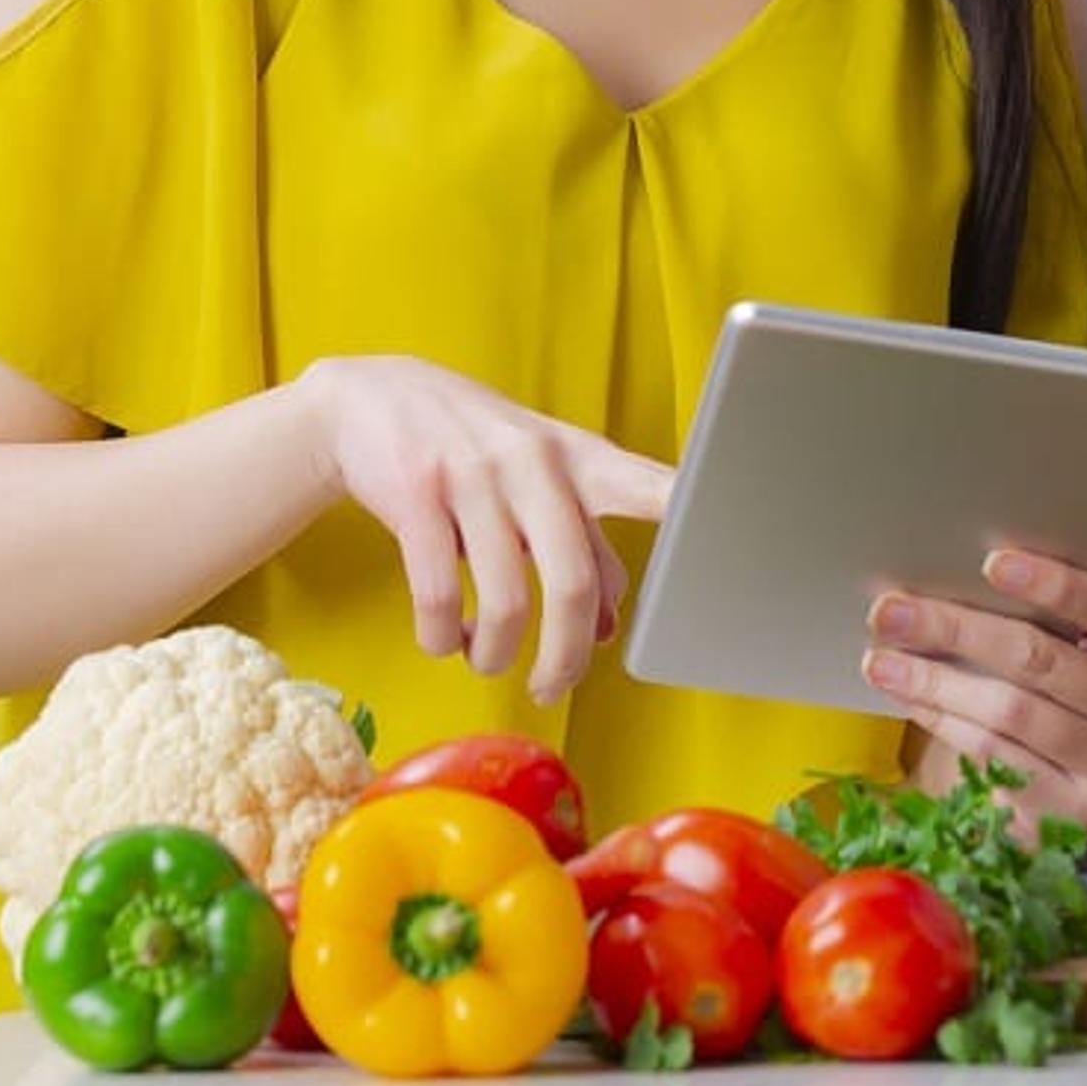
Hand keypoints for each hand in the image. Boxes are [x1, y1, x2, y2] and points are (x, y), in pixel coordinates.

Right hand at [291, 355, 672, 706]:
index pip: (646, 484)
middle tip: (554, 686)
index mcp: (576, 457)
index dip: (687, 514)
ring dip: (496, 653)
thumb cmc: (472, 446)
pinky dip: (442, 637)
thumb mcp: (537, 474)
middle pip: (573, 582)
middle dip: (567, 655)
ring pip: (505, 602)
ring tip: (489, 659)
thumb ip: (580, 541)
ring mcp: (472, 477)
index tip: (718, 548)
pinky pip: (439, 597)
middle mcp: (532, 463)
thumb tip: (607, 628)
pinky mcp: (415, 496)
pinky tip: (444, 636)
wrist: (369, 398)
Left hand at [866, 520, 1086, 833]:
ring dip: (935, 680)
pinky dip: (943, 721)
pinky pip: (992, 758)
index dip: (1057, 585)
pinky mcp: (1069, 816)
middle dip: (959, 628)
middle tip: (893, 608)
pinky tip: (909, 695)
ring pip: (1007, 713)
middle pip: (1044, 661)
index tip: (993, 562)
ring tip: (881, 655)